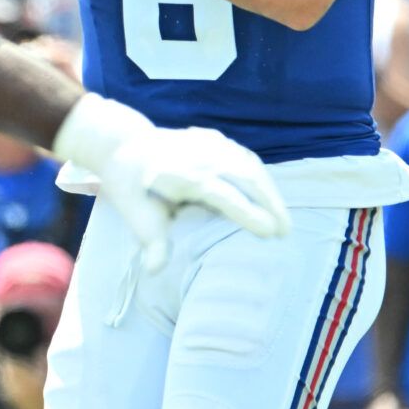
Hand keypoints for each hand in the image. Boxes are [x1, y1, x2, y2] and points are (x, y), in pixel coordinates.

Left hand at [117, 124, 290, 239]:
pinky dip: (260, 175)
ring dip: (269, 190)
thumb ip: (151, 240)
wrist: (123, 145)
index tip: (270, 233)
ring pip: (249, 164)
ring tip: (282, 217)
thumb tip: (155, 270)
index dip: (249, 213)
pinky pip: (243, 156)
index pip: (224, 195)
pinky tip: (268, 193)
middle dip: (270, 203)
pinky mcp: (213, 139)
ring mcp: (208, 143)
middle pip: (246, 176)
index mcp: (183, 175)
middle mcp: (201, 156)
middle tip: (285, 232)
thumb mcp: (134, 214)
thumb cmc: (131, 186)